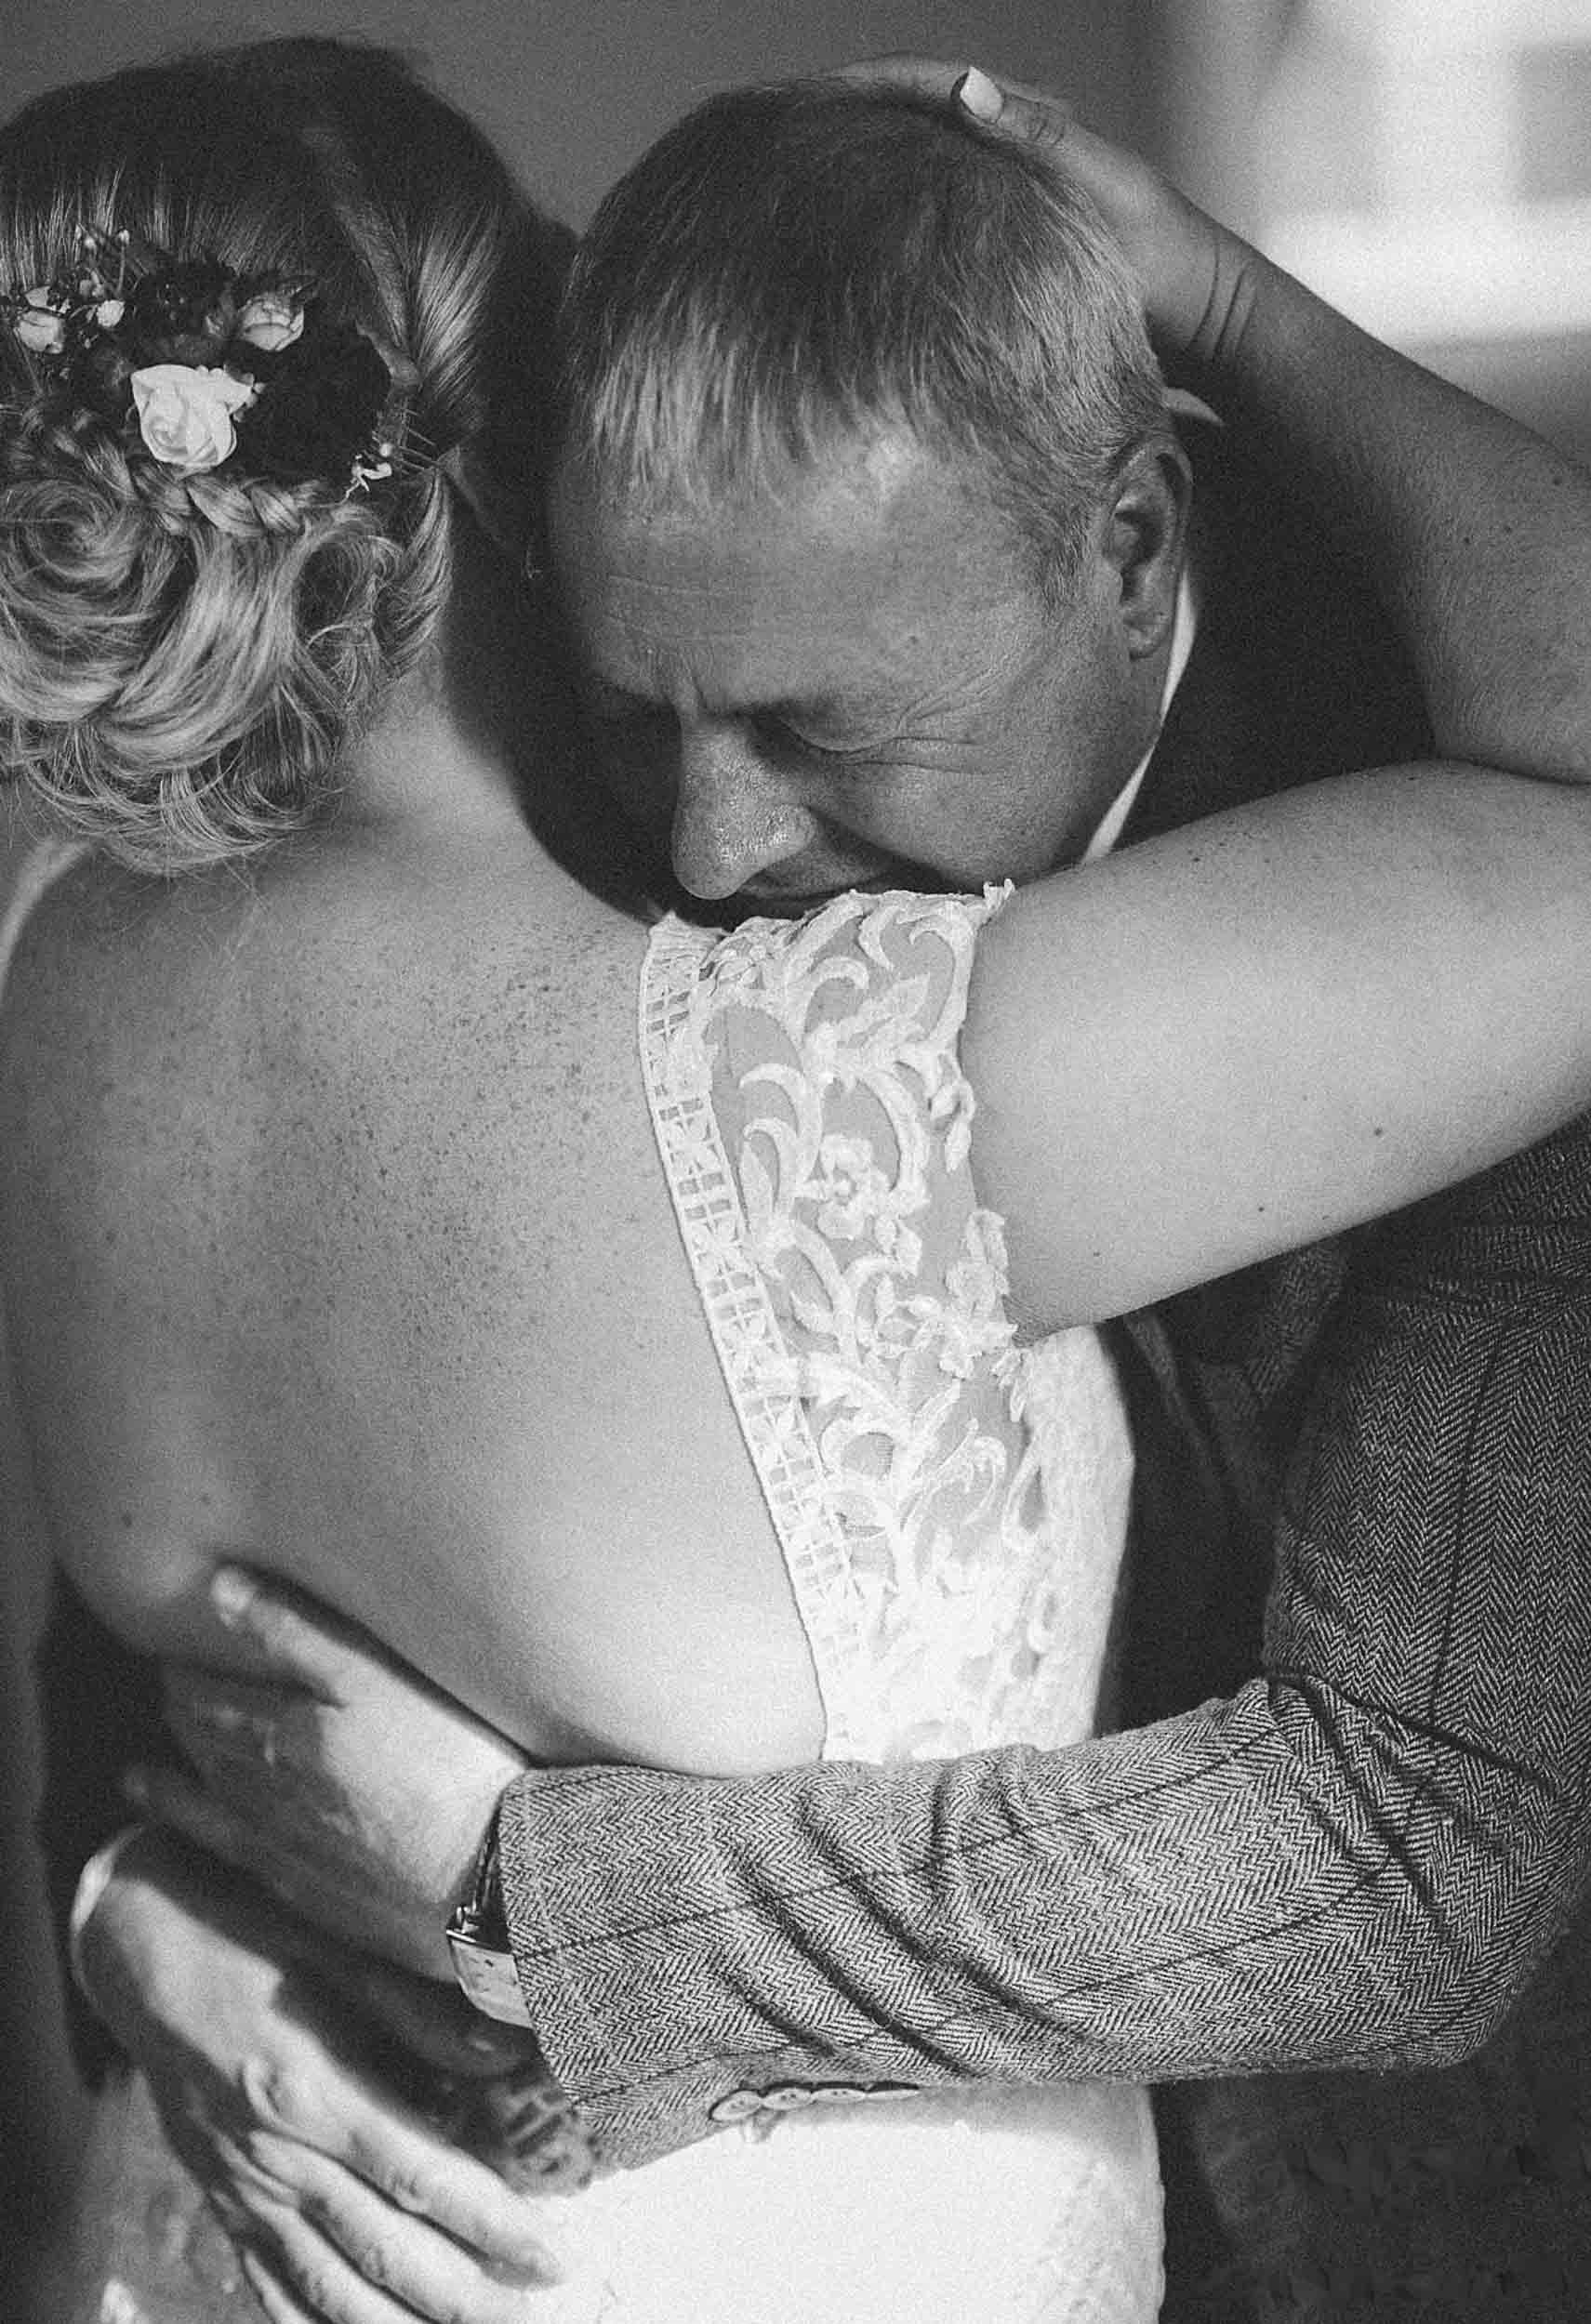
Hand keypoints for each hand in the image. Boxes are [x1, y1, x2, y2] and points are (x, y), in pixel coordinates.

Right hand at [74, 1826, 568, 2322]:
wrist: (138, 1946)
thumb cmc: (248, 1932)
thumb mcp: (338, 1950)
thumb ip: (420, 2012)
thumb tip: (506, 2054)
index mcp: (312, 2089)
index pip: (421, 2177)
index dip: (491, 2224)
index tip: (550, 2253)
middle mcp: (276, 2155)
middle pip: (384, 2250)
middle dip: (465, 2294)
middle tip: (534, 2309)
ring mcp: (244, 2187)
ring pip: (329, 2287)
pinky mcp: (221, 2199)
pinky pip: (269, 2284)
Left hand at [136, 1568, 531, 1981]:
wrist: (485, 1883)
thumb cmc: (445, 1765)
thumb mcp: (376, 1678)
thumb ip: (296, 1631)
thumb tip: (219, 1590)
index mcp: (276, 1732)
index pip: (206, 1691)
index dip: (186, 1667)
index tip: (172, 1646)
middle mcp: (261, 1792)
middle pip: (203, 1744)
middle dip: (180, 1714)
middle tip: (164, 1691)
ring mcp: (281, 1848)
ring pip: (208, 1801)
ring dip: (174, 1778)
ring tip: (142, 1773)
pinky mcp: (308, 1891)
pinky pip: (230, 1854)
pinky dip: (198, 1840)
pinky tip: (191, 1837)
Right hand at [834, 56, 1253, 367]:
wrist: (1201, 319)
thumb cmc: (1162, 256)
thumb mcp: (1101, 189)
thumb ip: (1035, 139)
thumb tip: (960, 89)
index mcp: (1029, 119)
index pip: (925, 83)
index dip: (861, 87)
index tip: (800, 103)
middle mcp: (1010, 146)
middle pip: (909, 118)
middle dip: (845, 123)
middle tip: (778, 142)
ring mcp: (1004, 195)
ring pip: (915, 167)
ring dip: (860, 170)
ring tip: (798, 187)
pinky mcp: (1004, 245)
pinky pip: (931, 218)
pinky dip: (889, 220)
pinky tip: (856, 245)